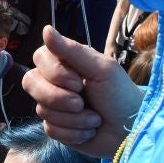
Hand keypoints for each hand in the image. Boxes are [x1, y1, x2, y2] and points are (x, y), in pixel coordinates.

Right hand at [23, 25, 143, 157]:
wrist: (132, 131)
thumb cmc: (120, 95)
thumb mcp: (101, 69)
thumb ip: (71, 50)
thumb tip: (46, 28)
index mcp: (65, 62)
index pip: (38, 58)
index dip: (54, 73)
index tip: (79, 81)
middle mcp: (54, 82)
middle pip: (31, 83)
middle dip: (59, 98)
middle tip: (82, 103)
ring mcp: (53, 106)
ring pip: (42, 110)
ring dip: (74, 118)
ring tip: (94, 119)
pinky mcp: (57, 128)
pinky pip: (51, 130)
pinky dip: (74, 133)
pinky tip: (89, 131)